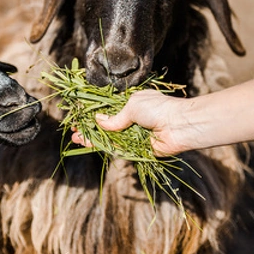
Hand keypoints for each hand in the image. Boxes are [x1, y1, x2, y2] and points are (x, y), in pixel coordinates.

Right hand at [71, 89, 197, 155]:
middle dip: (90, 127)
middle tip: (73, 130)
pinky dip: (102, 146)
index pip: (109, 109)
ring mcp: (133, 135)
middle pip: (106, 125)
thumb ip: (114, 117)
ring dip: (92, 137)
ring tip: (76, 138)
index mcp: (132, 104)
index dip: (94, 113)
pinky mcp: (136, 149)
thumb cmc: (159, 108)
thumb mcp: (132, 106)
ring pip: (108, 137)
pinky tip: (88, 143)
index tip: (80, 115)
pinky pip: (116, 148)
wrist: (179, 126)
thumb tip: (99, 121)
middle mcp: (132, 119)